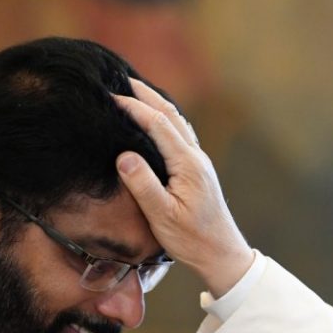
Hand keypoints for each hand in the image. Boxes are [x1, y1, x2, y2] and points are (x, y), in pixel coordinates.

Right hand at [114, 79, 253, 296]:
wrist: (220, 252)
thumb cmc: (191, 238)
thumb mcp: (162, 216)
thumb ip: (143, 185)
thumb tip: (123, 156)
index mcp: (187, 164)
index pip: (158, 124)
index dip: (135, 107)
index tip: (111, 97)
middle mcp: (196, 157)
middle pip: (171, 115)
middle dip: (147, 95)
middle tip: (122, 79)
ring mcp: (199, 163)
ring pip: (178, 123)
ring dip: (157, 104)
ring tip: (137, 93)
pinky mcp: (198, 171)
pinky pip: (181, 135)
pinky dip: (166, 120)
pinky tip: (157, 123)